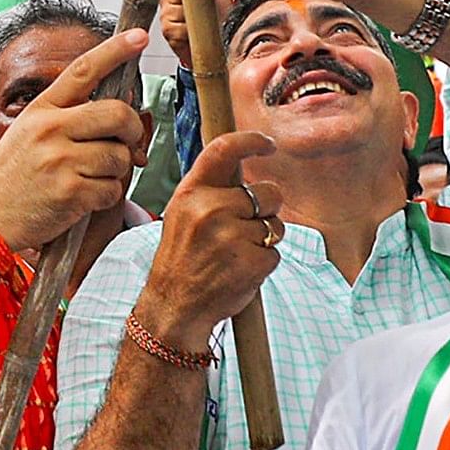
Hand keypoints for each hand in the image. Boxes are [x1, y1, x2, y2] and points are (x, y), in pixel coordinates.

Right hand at [0, 27, 150, 248]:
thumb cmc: (14, 177)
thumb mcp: (28, 133)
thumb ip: (67, 118)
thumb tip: (120, 109)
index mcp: (41, 110)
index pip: (82, 70)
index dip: (114, 51)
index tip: (139, 37)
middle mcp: (50, 129)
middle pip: (117, 113)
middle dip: (131, 130)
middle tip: (127, 143)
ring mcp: (61, 160)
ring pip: (119, 156)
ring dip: (115, 170)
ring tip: (89, 178)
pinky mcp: (71, 192)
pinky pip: (112, 189)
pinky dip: (105, 197)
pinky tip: (83, 199)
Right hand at [134, 132, 283, 338]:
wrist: (174, 307)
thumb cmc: (182, 259)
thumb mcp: (182, 214)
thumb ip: (210, 190)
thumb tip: (244, 172)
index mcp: (191, 193)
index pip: (224, 150)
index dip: (251, 142)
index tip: (269, 145)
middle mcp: (210, 210)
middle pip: (267, 193)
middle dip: (267, 208)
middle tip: (245, 228)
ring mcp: (231, 237)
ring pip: (275, 225)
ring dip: (265, 238)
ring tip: (236, 253)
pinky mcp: (250, 262)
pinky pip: (275, 253)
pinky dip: (263, 263)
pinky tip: (239, 271)